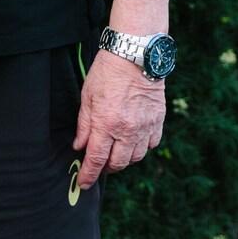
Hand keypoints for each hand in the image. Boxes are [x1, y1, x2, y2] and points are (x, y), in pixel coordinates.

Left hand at [72, 50, 165, 189]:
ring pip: (136, 157)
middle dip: (106, 168)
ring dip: (124, 159)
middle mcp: (127, 130)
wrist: (135, 55)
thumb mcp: (87, 97)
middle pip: (118, 163)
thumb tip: (80, 146)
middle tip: (99, 164)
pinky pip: (151, 144)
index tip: (84, 183)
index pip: (96, 159)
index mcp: (106, 124)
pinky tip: (133, 140)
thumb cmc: (107, 73)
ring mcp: (145, 126)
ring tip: (115, 151)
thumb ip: (84, 125)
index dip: (89, 175)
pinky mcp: (158, 121)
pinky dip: (141, 147)